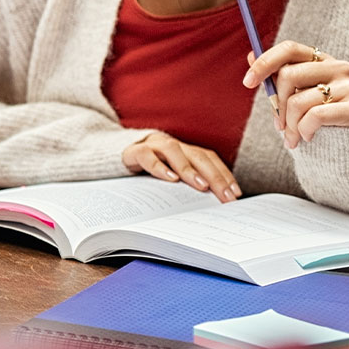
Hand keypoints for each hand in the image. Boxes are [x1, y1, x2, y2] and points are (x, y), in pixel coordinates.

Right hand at [121, 131, 240, 200]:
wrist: (114, 155)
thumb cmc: (149, 170)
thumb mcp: (171, 175)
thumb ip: (188, 184)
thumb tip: (212, 204)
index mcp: (184, 150)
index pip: (210, 159)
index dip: (224, 174)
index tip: (234, 194)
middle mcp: (172, 145)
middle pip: (198, 156)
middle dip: (214, 176)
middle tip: (225, 195)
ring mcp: (153, 145)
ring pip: (175, 151)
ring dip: (189, 169)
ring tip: (201, 186)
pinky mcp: (134, 151)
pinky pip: (147, 156)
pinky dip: (159, 166)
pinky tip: (170, 179)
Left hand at [244, 42, 348, 147]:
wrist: (348, 142)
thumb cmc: (315, 115)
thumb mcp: (293, 94)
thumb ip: (275, 76)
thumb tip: (250, 55)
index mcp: (320, 59)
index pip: (289, 49)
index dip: (265, 63)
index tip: (247, 82)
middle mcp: (338, 67)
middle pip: (289, 75)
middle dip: (276, 104)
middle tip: (278, 125)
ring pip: (298, 101)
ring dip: (289, 125)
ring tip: (292, 137)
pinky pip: (314, 116)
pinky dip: (303, 131)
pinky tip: (308, 137)